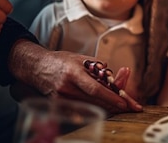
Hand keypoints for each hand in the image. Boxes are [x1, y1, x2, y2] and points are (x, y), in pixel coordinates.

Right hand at [10, 41, 141, 113]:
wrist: (36, 67)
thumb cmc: (61, 61)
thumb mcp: (81, 58)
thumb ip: (98, 67)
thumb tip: (113, 77)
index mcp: (73, 73)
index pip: (95, 89)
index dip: (111, 97)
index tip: (125, 102)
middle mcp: (66, 88)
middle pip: (95, 101)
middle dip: (115, 105)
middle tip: (131, 106)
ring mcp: (61, 98)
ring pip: (91, 106)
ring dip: (108, 106)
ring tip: (122, 104)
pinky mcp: (58, 105)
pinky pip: (82, 108)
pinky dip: (95, 107)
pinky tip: (106, 106)